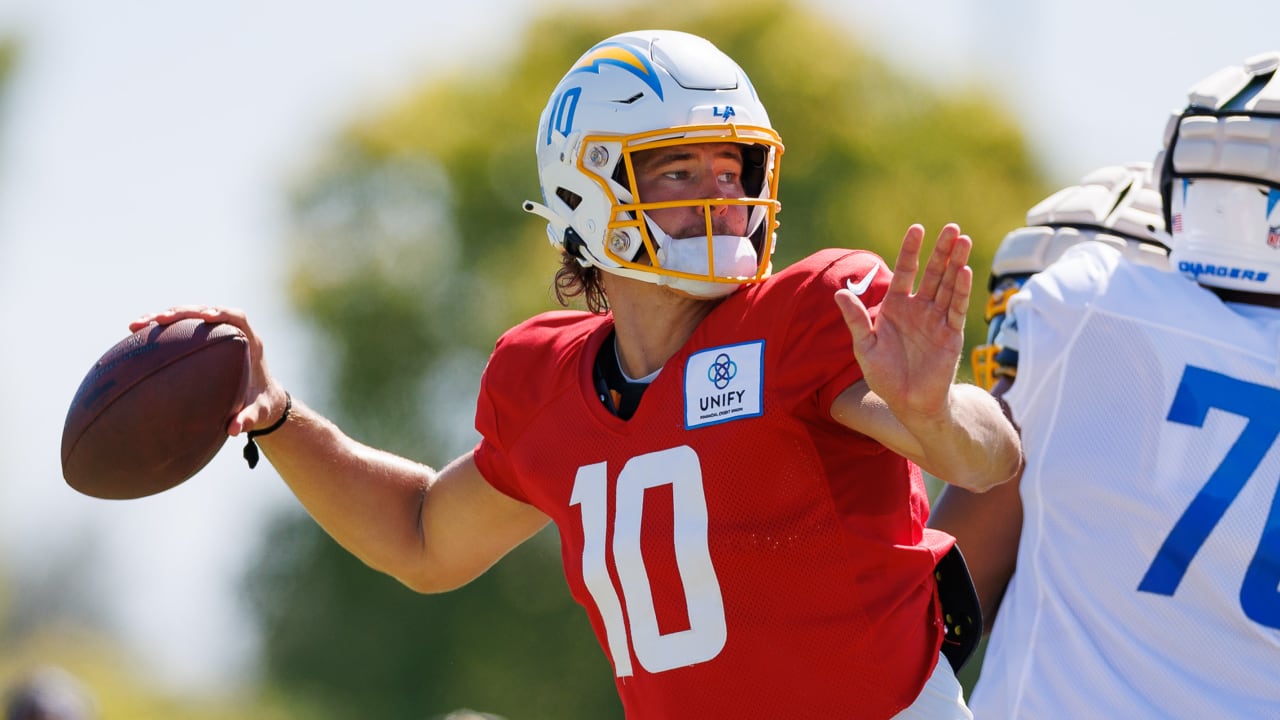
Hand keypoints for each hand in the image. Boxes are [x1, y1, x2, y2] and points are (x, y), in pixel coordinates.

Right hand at [130, 305, 286, 436]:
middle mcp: (232, 332)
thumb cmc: (261, 403)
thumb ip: (249, 419)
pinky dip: (159, 331)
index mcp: (251, 343)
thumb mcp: (259, 412)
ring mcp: (214, 334)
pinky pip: (179, 330)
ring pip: (187, 317)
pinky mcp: (200, 340)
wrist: (262, 398)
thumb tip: (233, 429)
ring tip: (137, 325)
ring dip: (163, 318)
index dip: (222, 313)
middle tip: (161, 319)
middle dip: (183, 312)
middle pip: (205, 311)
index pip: (238, 318)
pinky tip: (135, 334)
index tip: (207, 316)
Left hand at [834, 223, 971, 419]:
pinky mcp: (950, 335)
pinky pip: (955, 309)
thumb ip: (856, 320)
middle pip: (932, 273)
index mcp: (895, 307)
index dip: (911, 251)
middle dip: (941, 251)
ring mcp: (936, 320)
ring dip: (956, 264)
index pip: (905, 272)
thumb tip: (838, 294)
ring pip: (948, 286)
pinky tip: (965, 272)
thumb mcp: (865, 347)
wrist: (907, 403)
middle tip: (952, 227)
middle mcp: (918, 309)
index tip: (917, 229)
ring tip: (964, 240)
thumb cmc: (884, 376)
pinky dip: (960, 291)